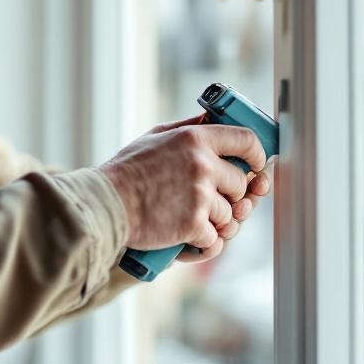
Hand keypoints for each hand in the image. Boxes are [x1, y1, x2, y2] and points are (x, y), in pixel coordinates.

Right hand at [101, 114, 268, 256]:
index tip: (256, 166)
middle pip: (241, 183)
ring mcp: (200, 195)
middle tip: (206, 200)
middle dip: (229, 195)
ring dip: (213, 222)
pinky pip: (215, 238)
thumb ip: (189, 128)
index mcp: (195, 138)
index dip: (257, 155)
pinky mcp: (193, 224)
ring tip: (188, 219)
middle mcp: (202, 164)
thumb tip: (213, 120)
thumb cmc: (129, 171)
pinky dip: (202, 244)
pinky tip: (186, 239)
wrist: (106, 204)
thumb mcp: (157, 136)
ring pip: (229, 214)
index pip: (246, 140)